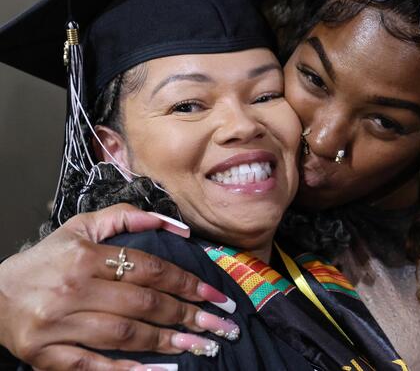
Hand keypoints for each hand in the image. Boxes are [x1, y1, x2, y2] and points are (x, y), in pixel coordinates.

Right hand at [0, 204, 235, 370]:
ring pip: (124, 335)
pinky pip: (93, 366)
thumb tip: (177, 226)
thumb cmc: (44, 261)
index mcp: (85, 256)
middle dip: (188, 315)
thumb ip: (127, 218)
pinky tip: (160, 370)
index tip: (216, 295)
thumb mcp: (79, 227)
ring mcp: (59, 324)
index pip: (149, 269)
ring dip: (167, 342)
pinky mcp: (46, 354)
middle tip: (220, 326)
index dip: (187, 282)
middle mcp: (73, 289)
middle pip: (143, 304)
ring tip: (200, 346)